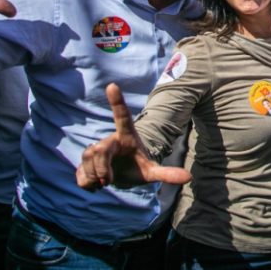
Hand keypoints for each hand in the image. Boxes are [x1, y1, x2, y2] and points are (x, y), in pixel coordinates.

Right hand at [77, 84, 192, 189]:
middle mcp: (110, 139)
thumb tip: (189, 177)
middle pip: (99, 150)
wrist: (123, 175)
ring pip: (87, 160)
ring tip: (104, 183)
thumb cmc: (139, 167)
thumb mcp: (153, 172)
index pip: (122, 116)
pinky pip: (80, 173)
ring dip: (94, 177)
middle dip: (102, 169)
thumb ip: (168, 174)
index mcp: (126, 136)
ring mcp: (95, 149)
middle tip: (108, 181)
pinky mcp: (85, 162)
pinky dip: (87, 183)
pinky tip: (95, 185)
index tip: (112, 85)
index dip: (116, 101)